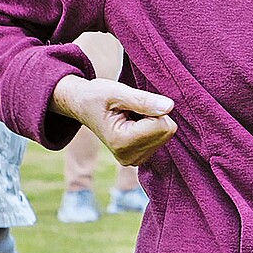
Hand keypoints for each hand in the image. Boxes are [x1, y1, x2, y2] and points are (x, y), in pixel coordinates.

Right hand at [51, 74, 176, 165]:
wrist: (82, 106)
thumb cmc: (97, 96)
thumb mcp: (117, 92)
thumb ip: (143, 100)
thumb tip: (169, 107)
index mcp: (122, 142)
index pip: (163, 125)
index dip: (152, 108)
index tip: (131, 105)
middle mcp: (129, 157)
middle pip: (167, 131)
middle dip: (152, 115)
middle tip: (129, 111)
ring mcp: (134, 160)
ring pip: (165, 134)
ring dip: (150, 121)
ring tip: (129, 117)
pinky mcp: (138, 158)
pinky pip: (160, 138)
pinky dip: (149, 128)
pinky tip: (132, 125)